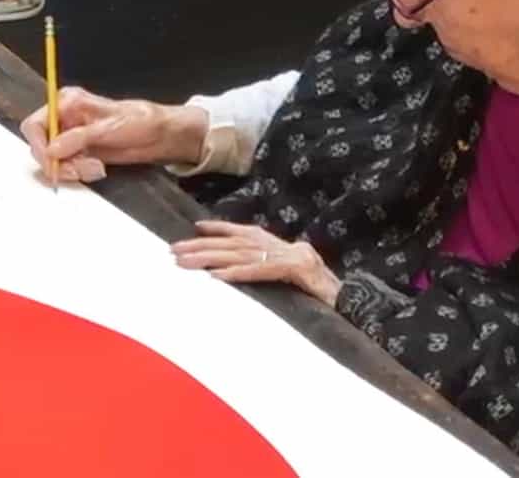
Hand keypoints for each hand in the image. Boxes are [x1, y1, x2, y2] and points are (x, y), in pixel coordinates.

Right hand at [20, 87, 207, 182]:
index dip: (39, 144)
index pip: (36, 124)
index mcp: (68, 103)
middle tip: (79, 169)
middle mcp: (66, 119)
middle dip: (60, 161)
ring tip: (96, 167)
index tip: (52, 161)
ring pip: (56, 161)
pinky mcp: (81, 153)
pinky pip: (69, 168)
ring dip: (73, 169)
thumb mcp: (109, 128)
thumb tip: (52, 149)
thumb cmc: (140, 121)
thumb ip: (78, 138)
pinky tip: (97, 169)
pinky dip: (80, 172)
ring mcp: (73, 138)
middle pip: (43, 146)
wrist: (160, 136)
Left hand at [171, 220, 340, 305]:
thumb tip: (235, 266)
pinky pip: (258, 272)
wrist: (345, 292)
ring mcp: (284, 256)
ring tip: (184, 262)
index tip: (195, 227)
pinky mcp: (291, 271)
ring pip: (238, 255)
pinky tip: (216, 277)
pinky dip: (236, 274)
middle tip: (173, 249)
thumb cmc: (313, 283)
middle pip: (231, 243)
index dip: (218, 229)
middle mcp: (276, 245)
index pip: (241, 232)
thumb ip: (263, 263)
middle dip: (200, 246)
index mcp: (275, 243)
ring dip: (208, 259)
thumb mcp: (284, 269)